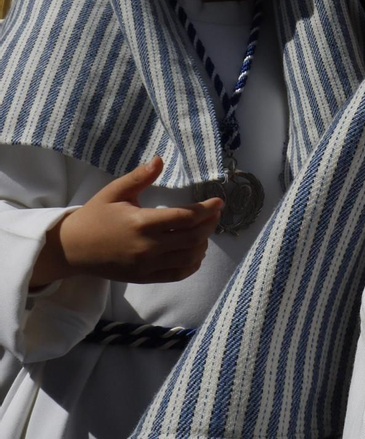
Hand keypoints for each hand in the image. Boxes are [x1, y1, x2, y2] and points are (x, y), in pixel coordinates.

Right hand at [31, 157, 221, 288]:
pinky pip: (178, 274)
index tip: (219, 201)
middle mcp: (147, 247)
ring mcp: (147, 265)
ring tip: (205, 230)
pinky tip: (196, 251)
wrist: (72, 249)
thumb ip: (139, 178)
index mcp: (141, 223)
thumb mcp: (114, 192)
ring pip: (190, 257)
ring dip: (204, 243)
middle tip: (215, 214)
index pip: (185, 217)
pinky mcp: (145, 277)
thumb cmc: (94, 217)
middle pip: (194, 237)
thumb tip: (160, 160)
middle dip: (211, 224)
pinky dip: (193, 263)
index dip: (207, 209)